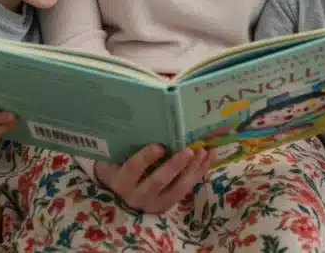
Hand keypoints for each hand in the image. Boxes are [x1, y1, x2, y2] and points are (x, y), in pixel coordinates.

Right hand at [94, 144, 211, 213]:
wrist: (119, 193)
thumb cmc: (117, 165)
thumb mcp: (115, 157)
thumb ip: (126, 145)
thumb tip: (142, 119)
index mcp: (121, 181)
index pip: (133, 169)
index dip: (146, 158)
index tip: (159, 146)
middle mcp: (136, 196)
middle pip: (158, 181)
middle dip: (175, 166)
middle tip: (189, 151)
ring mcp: (154, 203)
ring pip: (177, 189)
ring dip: (192, 170)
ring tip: (204, 152)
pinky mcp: (168, 205)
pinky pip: (186, 189)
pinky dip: (199, 173)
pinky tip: (210, 156)